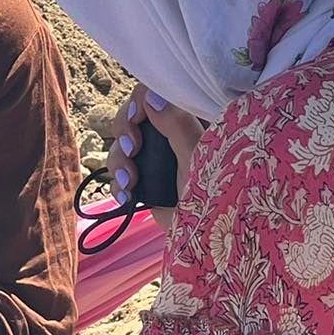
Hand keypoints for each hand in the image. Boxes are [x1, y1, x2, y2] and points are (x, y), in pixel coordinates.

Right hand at [107, 83, 203, 232]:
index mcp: (191, 120)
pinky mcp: (145, 180)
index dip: (141, 102)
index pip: (157, 94)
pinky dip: (117, 184)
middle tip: (133, 149)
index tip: (138, 117)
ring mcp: (156, 158)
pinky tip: (126, 196)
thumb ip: (177, 124)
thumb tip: (151, 95)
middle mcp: (171, 134)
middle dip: (125, 132)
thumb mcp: (198, 156)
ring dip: (119, 161)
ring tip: (129, 182)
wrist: (207, 240)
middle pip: (132, 116)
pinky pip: (118, 172)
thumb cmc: (216, 196)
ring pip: (121, 144)